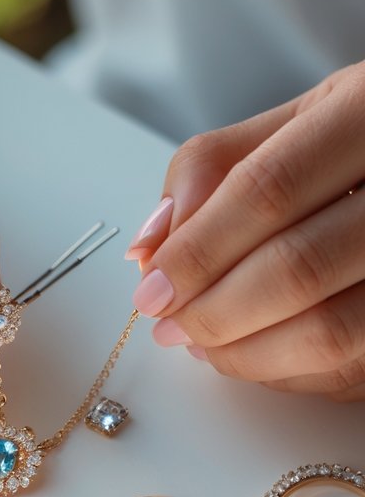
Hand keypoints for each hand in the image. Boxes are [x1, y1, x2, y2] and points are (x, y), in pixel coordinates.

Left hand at [125, 62, 364, 399]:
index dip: (199, 249)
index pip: (269, 191)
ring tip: (200, 342)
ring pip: (328, 332)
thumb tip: (152, 248)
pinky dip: (282, 370)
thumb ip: (210, 171)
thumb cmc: (351, 146)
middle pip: (297, 269)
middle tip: (169, 324)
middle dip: (214, 310)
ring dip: (244, 352)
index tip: (153, 287)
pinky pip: (344, 367)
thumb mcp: (288, 126)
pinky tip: (250, 351)